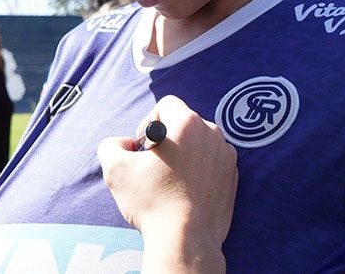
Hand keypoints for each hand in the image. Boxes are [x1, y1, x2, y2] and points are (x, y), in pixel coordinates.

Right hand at [97, 95, 237, 272]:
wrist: (185, 239)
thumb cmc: (153, 202)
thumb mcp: (116, 169)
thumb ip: (111, 145)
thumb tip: (123, 143)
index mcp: (188, 123)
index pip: (166, 105)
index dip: (149, 122)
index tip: (143, 148)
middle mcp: (212, 133)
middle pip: (185, 123)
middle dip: (167, 139)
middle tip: (154, 165)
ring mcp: (226, 155)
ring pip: (200, 142)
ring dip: (184, 154)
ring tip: (170, 180)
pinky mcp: (233, 176)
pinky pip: (212, 162)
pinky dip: (199, 170)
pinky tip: (185, 191)